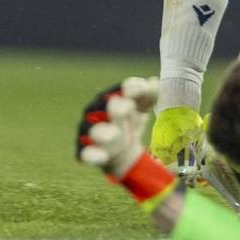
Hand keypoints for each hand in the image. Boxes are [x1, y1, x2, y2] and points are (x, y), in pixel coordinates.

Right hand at [75, 78, 175, 206]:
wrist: (123, 151)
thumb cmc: (130, 121)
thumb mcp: (142, 108)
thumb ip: (149, 94)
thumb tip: (153, 81)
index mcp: (113, 95)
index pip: (125, 88)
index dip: (133, 88)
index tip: (142, 90)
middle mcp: (97, 110)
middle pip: (105, 106)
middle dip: (116, 108)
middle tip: (127, 108)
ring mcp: (91, 131)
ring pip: (95, 130)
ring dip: (103, 132)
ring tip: (113, 135)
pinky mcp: (86, 151)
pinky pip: (86, 153)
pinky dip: (92, 155)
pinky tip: (102, 157)